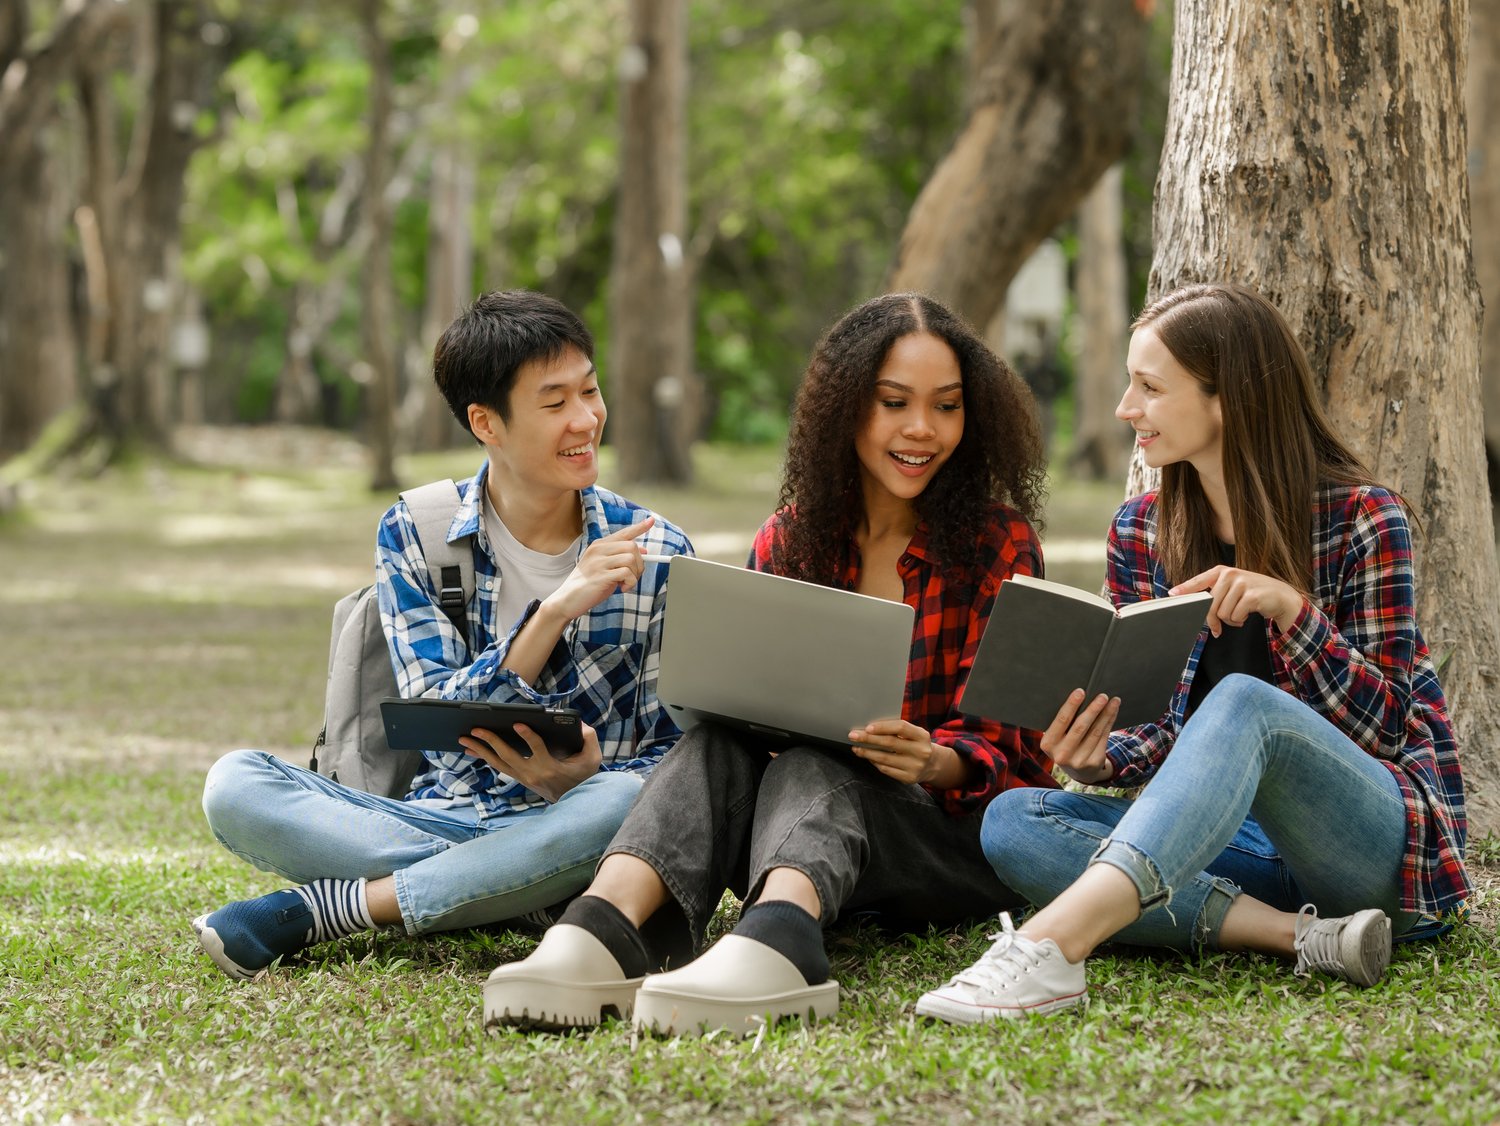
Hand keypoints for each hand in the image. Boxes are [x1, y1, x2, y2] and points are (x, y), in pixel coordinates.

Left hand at [459, 721, 602, 802]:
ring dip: (480, 750)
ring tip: (464, 739)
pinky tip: (474, 749)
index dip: (528, 737)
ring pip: (499, 763)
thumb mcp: (593, 757)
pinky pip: (499, 767)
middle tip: (476, 729)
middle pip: (508, 756)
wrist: (576, 801)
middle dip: (491, 741)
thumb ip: (589, 738)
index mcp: (551, 767)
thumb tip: (580, 725)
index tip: (518, 724)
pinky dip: (486, 757)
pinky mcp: (520, 779)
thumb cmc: (584, 775)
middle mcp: (534, 774)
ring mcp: (524, 778)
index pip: (538, 750)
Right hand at [540, 516, 653, 625]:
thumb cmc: (588, 584)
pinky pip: (627, 574)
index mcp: (599, 545)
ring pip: (631, 559)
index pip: (623, 533)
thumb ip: (621, 557)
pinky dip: (630, 583)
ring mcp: (598, 562)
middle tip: (633, 576)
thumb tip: (644, 551)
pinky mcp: (601, 576)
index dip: (639, 527)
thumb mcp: (604, 567)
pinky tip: (622, 588)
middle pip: (632, 546)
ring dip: (635, 575)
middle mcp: (598, 550)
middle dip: (640, 563)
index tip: (651, 520)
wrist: (567, 599)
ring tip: (625, 584)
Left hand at [847, 719, 957, 786]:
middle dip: (868, 739)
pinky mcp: (908, 778)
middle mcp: (921, 751)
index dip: (883, 727)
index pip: (901, 727)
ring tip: (856, 747)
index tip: (867, 727)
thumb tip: (869, 728)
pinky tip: (868, 757)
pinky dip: (874, 762)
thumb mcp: (913, 734)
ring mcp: (915, 766)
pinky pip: (886, 769)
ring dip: (867, 752)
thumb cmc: (916, 744)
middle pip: (889, 743)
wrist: (932, 765)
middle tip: (853, 735)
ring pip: (884, 758)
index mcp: (922, 736)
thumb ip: (897, 730)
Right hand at [1041, 689, 1118, 785]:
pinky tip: (1113, 712)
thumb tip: (1081, 695)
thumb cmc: (1065, 744)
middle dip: (1093, 709)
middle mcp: (1061, 754)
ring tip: (1113, 701)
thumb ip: (1063, 722)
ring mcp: (1078, 761)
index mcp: (1048, 743)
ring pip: (1095, 732)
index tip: (1081, 691)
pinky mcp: (1093, 763)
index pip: (1061, 720)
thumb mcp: (1057, 737)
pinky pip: (1103, 738)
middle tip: (1102, 696)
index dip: (1071, 705)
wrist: (1077, 771)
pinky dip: (1109, 723)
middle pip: (1080, 727)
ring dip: (1106, 714)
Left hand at [1169, 565, 1304, 635]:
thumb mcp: (1233, 588)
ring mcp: (1241, 583)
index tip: (1172, 594)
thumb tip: (1194, 607)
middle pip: (1209, 604)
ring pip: (1222, 613)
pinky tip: (1247, 615)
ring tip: (1240, 615)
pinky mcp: (1251, 595)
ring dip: (1230, 620)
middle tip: (1219, 627)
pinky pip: (1235, 616)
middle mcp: (1230, 574)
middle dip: (1213, 620)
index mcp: (1222, 572)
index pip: (1198, 581)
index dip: (1185, 589)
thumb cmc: (1252, 594)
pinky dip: (1239, 621)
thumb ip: (1215, 593)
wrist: (1281, 596)